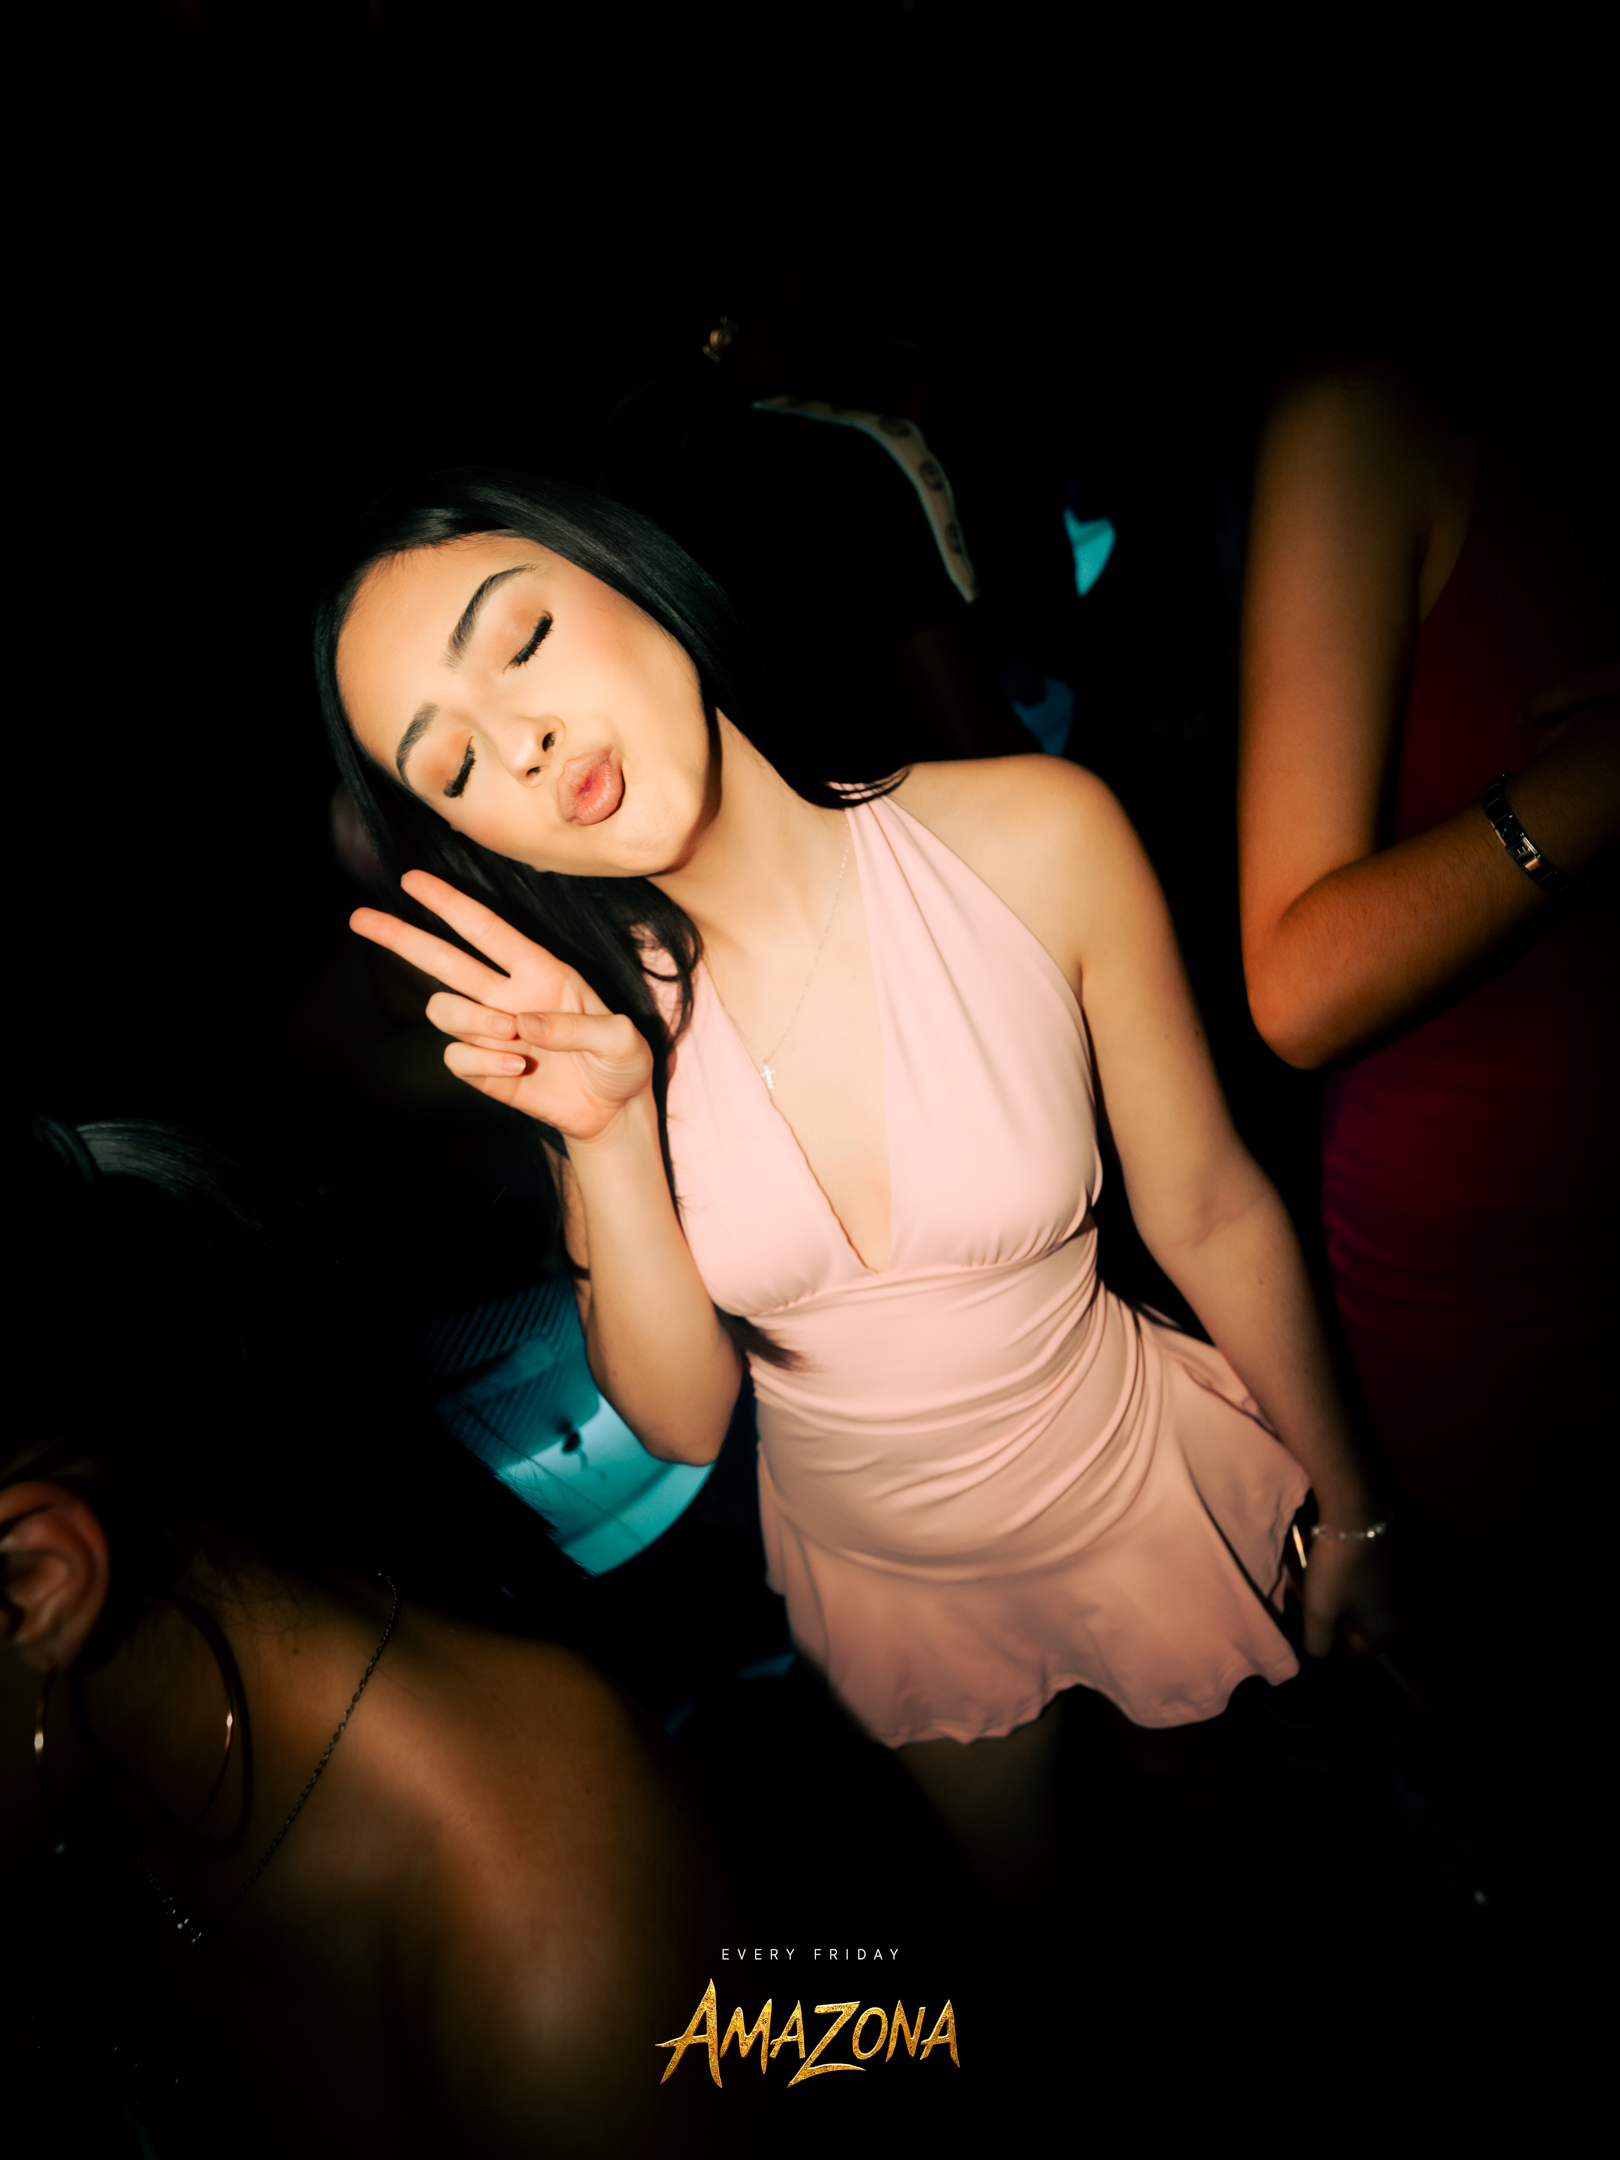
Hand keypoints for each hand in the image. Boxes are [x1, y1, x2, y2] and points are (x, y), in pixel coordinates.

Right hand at [349, 870, 653, 1142]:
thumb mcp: (622, 1040)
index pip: (486, 931)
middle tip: (359, 918)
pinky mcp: (484, 1069)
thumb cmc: (622, 1063)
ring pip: (445, 1010)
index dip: (449, 904)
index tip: (411, 880)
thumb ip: (579, 1028)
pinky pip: (457, 1057)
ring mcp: (493, 1031)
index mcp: (540, 972)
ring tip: (513, 1039)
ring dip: (472, 1022)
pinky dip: (483, 1062)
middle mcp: (509, 995)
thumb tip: (521, 1023)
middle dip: (401, 937)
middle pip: (442, 960)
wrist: (614, 1111)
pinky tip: (519, 1069)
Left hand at [1300, 1531, 1396, 1658]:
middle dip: (1327, 1619)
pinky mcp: (1385, 1566)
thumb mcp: (1320, 1611)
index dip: (1322, 1639)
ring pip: (1352, 1606)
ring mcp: (1392, 1588)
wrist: (1355, 1511)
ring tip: (1310, 1584)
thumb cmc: (1337, 1567)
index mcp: (1385, 1630)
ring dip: (1330, 1600)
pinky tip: (1323, 1569)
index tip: (1304, 1619)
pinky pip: (1358, 1587)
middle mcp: (1395, 1612)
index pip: (1349, 1653)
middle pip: (1352, 1629)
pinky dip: (1339, 1583)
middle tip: (1305, 1601)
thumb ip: (1317, 1643)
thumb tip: (1316, 1655)